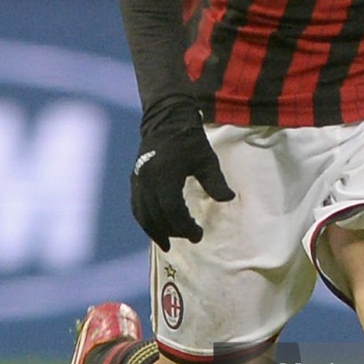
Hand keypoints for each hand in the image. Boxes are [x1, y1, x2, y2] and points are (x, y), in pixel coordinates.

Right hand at [130, 105, 234, 248]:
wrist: (166, 119)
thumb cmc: (190, 140)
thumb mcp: (207, 160)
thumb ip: (215, 182)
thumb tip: (228, 199)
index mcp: (165, 176)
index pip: (172, 210)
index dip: (184, 226)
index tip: (198, 234)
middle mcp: (148, 180)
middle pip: (157, 216)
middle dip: (173, 231)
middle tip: (191, 237)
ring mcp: (138, 180)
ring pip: (143, 214)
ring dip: (155, 231)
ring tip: (168, 244)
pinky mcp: (135, 179)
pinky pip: (137, 206)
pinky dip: (145, 220)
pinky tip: (155, 229)